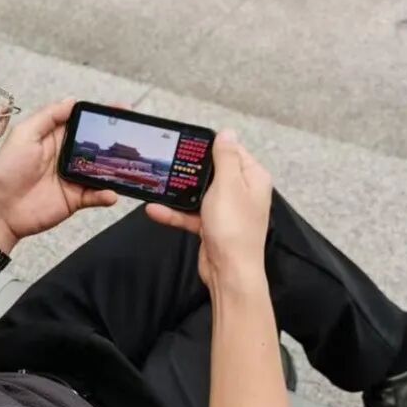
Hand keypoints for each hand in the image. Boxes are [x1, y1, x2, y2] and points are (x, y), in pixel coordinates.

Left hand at [0, 98, 117, 243]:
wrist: (0, 210)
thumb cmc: (6, 171)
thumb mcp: (24, 135)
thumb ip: (47, 117)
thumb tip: (71, 101)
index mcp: (54, 138)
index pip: (82, 122)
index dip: (100, 115)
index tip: (120, 109)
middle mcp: (67, 156)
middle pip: (97, 145)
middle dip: (114, 140)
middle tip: (133, 134)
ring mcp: (73, 178)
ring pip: (101, 170)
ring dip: (114, 168)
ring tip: (126, 165)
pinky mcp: (75, 199)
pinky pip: (96, 196)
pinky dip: (106, 195)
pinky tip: (111, 193)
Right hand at [146, 130, 271, 289]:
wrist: (229, 273)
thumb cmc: (233, 229)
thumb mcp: (228, 185)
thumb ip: (226, 157)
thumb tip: (227, 132)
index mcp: (252, 178)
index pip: (233, 151)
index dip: (211, 146)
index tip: (188, 142)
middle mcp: (242, 192)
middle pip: (213, 171)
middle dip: (191, 168)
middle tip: (168, 159)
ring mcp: (226, 210)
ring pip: (200, 194)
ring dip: (179, 192)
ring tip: (157, 183)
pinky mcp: (212, 226)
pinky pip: (191, 214)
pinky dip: (175, 213)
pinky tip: (155, 210)